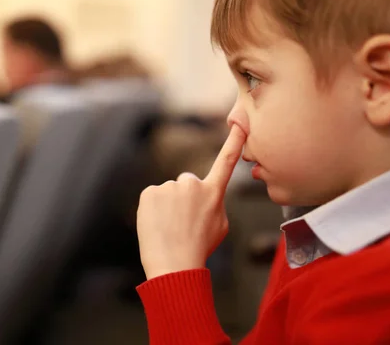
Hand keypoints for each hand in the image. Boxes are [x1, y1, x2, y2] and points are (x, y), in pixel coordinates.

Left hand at [137, 125, 246, 279]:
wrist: (174, 265)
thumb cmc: (199, 249)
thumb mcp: (220, 226)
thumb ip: (213, 203)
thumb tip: (201, 196)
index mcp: (213, 193)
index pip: (226, 162)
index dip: (234, 142)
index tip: (239, 124)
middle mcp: (192, 184)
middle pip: (187, 184)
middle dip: (184, 198)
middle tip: (183, 223)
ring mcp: (169, 187)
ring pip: (168, 193)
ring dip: (167, 206)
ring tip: (170, 228)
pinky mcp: (149, 192)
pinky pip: (152, 197)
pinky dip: (152, 209)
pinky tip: (157, 225)